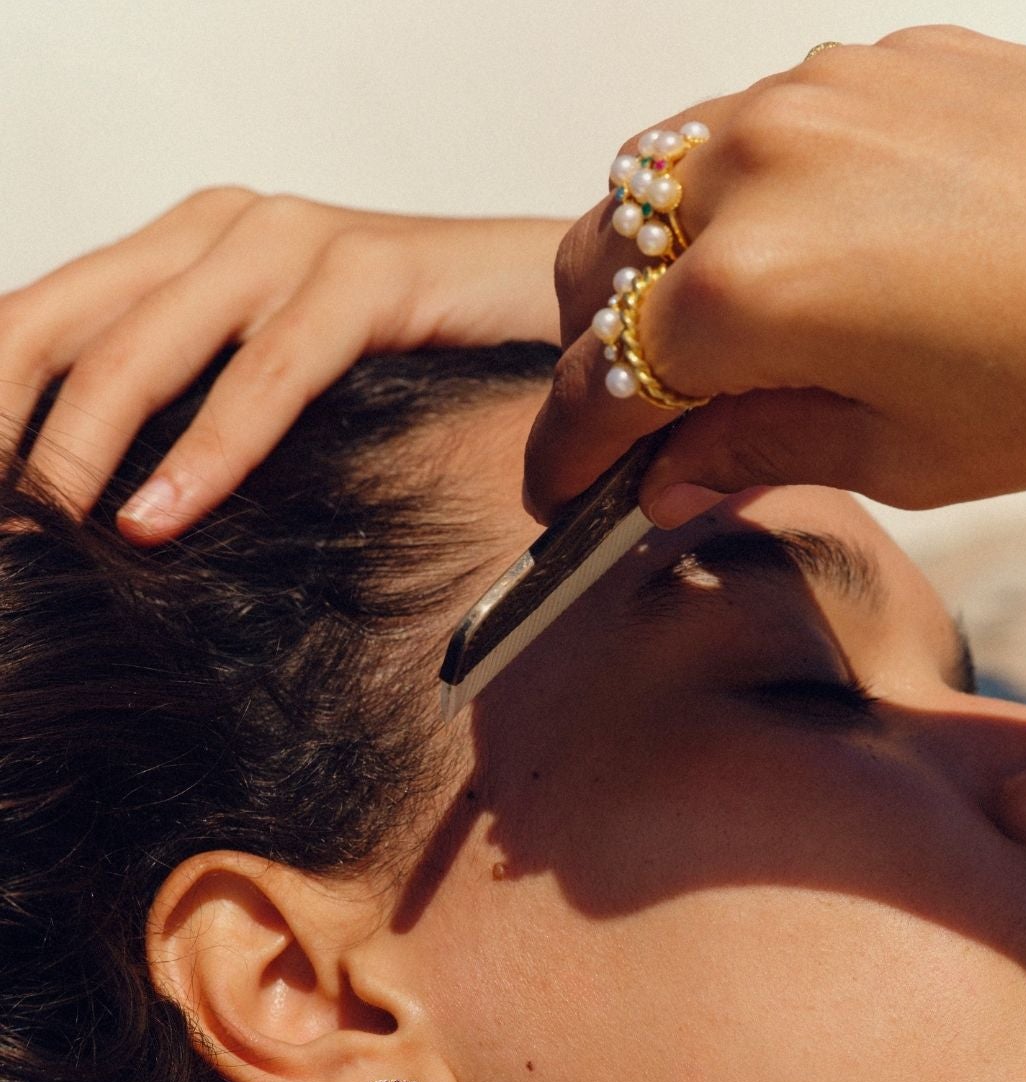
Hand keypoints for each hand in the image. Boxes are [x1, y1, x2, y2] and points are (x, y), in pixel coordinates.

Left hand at [0, 191, 564, 538]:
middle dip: (8, 426)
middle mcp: (226, 230)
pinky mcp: (373, 272)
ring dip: (78, 446)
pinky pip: (271, 367)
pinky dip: (210, 449)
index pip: (44, 319)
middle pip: (63, 322)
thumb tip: (121, 527)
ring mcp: (296, 242)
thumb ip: (209, 429)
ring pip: (145, 343)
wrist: (591, 308)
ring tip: (44, 531)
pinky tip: (160, 515)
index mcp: (190, 255)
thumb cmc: (441, 371)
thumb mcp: (295, 403)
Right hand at [523, 27, 1025, 525]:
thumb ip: (756, 453)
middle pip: (597, 259)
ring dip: (653, 263)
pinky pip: (754, 126)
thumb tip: (669, 476)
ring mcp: (817, 92)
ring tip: (707, 340)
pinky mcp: (879, 57)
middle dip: (592, 350)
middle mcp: (758, 166)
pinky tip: (799, 256)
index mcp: (749, 288)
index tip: (561, 489)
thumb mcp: (902, 458)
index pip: (599, 380)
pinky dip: (739, 198)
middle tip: (632, 420)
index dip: (567, 451)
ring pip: (658, 177)